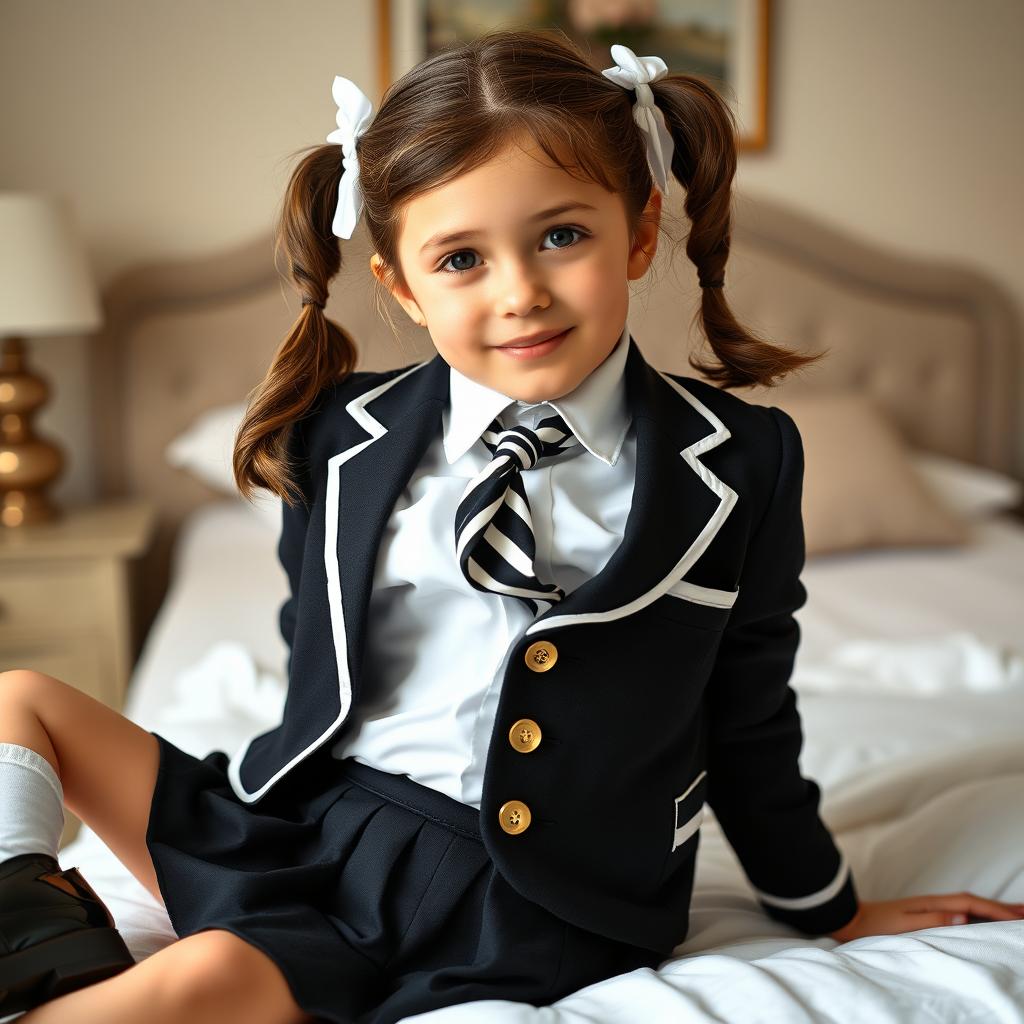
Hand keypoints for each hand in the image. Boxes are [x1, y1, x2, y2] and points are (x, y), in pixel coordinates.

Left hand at [829, 893, 1023, 941]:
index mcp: (933, 904)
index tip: (1020, 917)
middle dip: (1001, 907)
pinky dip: (977, 913)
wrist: (852, 917)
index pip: (971, 904)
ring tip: (1014, 914)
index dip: (996, 910)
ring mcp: (931, 907)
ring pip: (969, 905)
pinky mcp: (926, 913)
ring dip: (992, 909)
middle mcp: (934, 902)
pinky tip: (981, 919)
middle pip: (975, 902)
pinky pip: (961, 911)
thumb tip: (963, 917)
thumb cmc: (877, 924)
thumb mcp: (905, 924)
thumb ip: (934, 920)